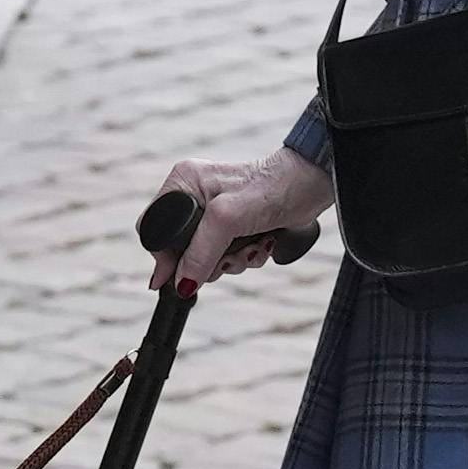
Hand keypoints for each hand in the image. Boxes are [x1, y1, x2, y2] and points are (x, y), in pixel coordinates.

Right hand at [155, 146, 335, 290]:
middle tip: (230, 253)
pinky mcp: (238, 227)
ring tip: (254, 244)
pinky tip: (264, 243)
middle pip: (183, 250)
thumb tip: (181, 285)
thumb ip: (200, 252)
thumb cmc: (271, 188)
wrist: (312, 186)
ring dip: (234, 260)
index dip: (165, 256)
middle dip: (211, 259)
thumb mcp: (227, 220)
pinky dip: (248, 256)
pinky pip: (230, 256)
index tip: (178, 277)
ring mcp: (217, 214)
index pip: (155, 228)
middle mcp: (195, 197)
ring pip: (209, 258)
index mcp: (183, 183)